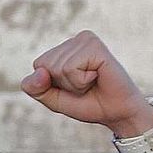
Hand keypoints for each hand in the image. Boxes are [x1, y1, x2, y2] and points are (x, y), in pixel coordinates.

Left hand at [19, 32, 152, 138]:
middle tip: (84, 86)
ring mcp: (85, 39)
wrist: (116, 112)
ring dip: (74, 84)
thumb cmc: (88, 103)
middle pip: (46, 66)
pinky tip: (97, 76)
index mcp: (64, 49)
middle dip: (63, 85)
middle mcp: (74, 40)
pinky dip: (81, 81)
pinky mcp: (95, 45)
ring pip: (58, 68)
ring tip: (91, 82)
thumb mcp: (54, 100)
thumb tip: (39, 72)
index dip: (51, 85)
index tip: (73, 87)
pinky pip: (71, 68)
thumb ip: (37, 89)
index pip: (38, 66)